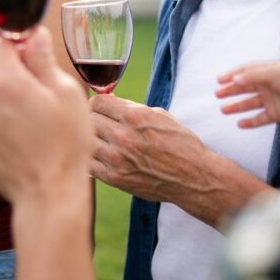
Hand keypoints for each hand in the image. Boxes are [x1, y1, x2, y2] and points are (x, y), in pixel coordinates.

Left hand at [0, 26, 91, 206]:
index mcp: (8, 80)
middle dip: (14, 76)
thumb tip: (34, 34)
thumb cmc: (65, 144)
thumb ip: (43, 60)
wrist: (48, 195)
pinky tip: (21, 140)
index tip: (34, 59)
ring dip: (6, 101)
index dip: (18, 46)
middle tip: (41, 97)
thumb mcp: (66, 94)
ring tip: (33, 122)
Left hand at [90, 95, 209, 203]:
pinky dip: (92, 158)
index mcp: (135, 117)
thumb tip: (107, 101)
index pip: (97, 102)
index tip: (101, 109)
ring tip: (102, 141)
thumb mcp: (159, 115)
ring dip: (92, 139)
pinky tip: (102, 157)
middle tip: (102, 125)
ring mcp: (117, 159)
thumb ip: (130, 107)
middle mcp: (124, 136)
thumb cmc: (179, 144)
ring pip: (86, 141)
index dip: (98, 104)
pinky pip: (89, 163)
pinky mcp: (115, 178)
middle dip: (94, 119)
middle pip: (89, 119)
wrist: (194, 177)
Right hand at [216, 61, 279, 127]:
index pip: (245, 72)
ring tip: (223, 110)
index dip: (232, 75)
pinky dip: (250, 122)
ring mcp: (270, 101)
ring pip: (249, 104)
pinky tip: (239, 124)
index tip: (219, 80)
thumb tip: (234, 80)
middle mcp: (266, 86)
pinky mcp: (275, 114)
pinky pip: (259, 119)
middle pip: (244, 88)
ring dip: (236, 107)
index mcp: (266, 72)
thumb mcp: (271, 72)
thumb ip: (252, 76)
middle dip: (230, 91)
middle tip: (217, 94)